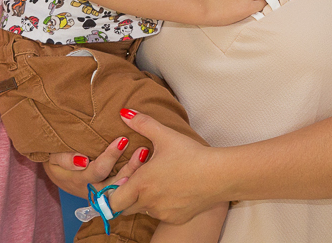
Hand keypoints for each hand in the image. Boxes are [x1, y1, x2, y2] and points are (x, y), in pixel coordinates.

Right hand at [43, 136, 147, 196]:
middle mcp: (93, 190)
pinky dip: (136, 177)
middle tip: (142, 150)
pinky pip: (126, 189)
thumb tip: (82, 161)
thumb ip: (64, 158)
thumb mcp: (53, 158)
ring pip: (122, 188)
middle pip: (115, 183)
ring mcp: (103, 193)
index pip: (97, 171)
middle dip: (129, 166)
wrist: (58, 173)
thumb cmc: (56, 161)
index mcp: (79, 180)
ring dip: (135, 172)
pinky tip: (146, 164)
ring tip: (146, 155)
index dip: (110, 158)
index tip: (122, 140)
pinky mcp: (111, 193)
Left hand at [107, 109, 223, 224]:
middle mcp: (149, 202)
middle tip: (137, 179)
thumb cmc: (191, 154)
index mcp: (142, 183)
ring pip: (143, 210)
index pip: (112, 201)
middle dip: (126, 196)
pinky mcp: (176, 219)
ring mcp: (163, 213)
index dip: (112, 191)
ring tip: (157, 181)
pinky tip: (171, 189)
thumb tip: (123, 111)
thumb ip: (141, 122)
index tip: (121, 180)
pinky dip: (160, 205)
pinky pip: (160, 215)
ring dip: (143, 200)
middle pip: (125, 208)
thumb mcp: (165, 135)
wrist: (219, 175)